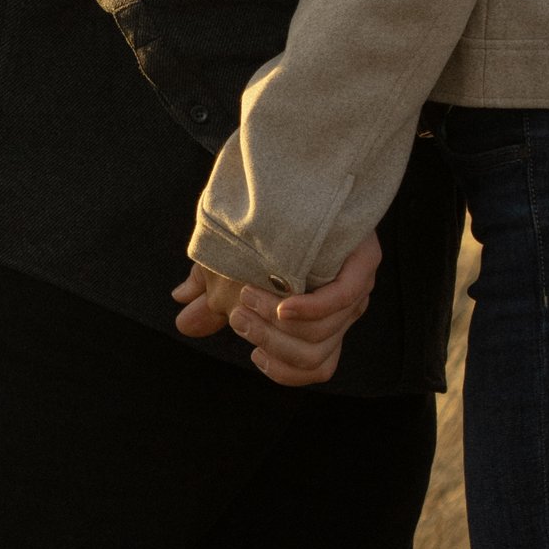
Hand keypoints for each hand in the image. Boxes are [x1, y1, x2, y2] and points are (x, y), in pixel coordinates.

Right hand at [173, 232, 380, 387]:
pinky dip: (309, 309)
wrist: (292, 177)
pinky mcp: (364, 261)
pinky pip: (342, 300)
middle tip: (239, 317)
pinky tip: (284, 304)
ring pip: (321, 334)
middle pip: (312, 357)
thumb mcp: (229, 266)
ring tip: (246, 297)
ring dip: (276, 324)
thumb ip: (209, 298)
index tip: (255, 355)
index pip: (315, 367)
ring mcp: (358, 285)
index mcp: (322, 317)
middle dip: (269, 343)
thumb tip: (183, 321)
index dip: (284, 371)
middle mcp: (344, 309)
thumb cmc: (263, 224)